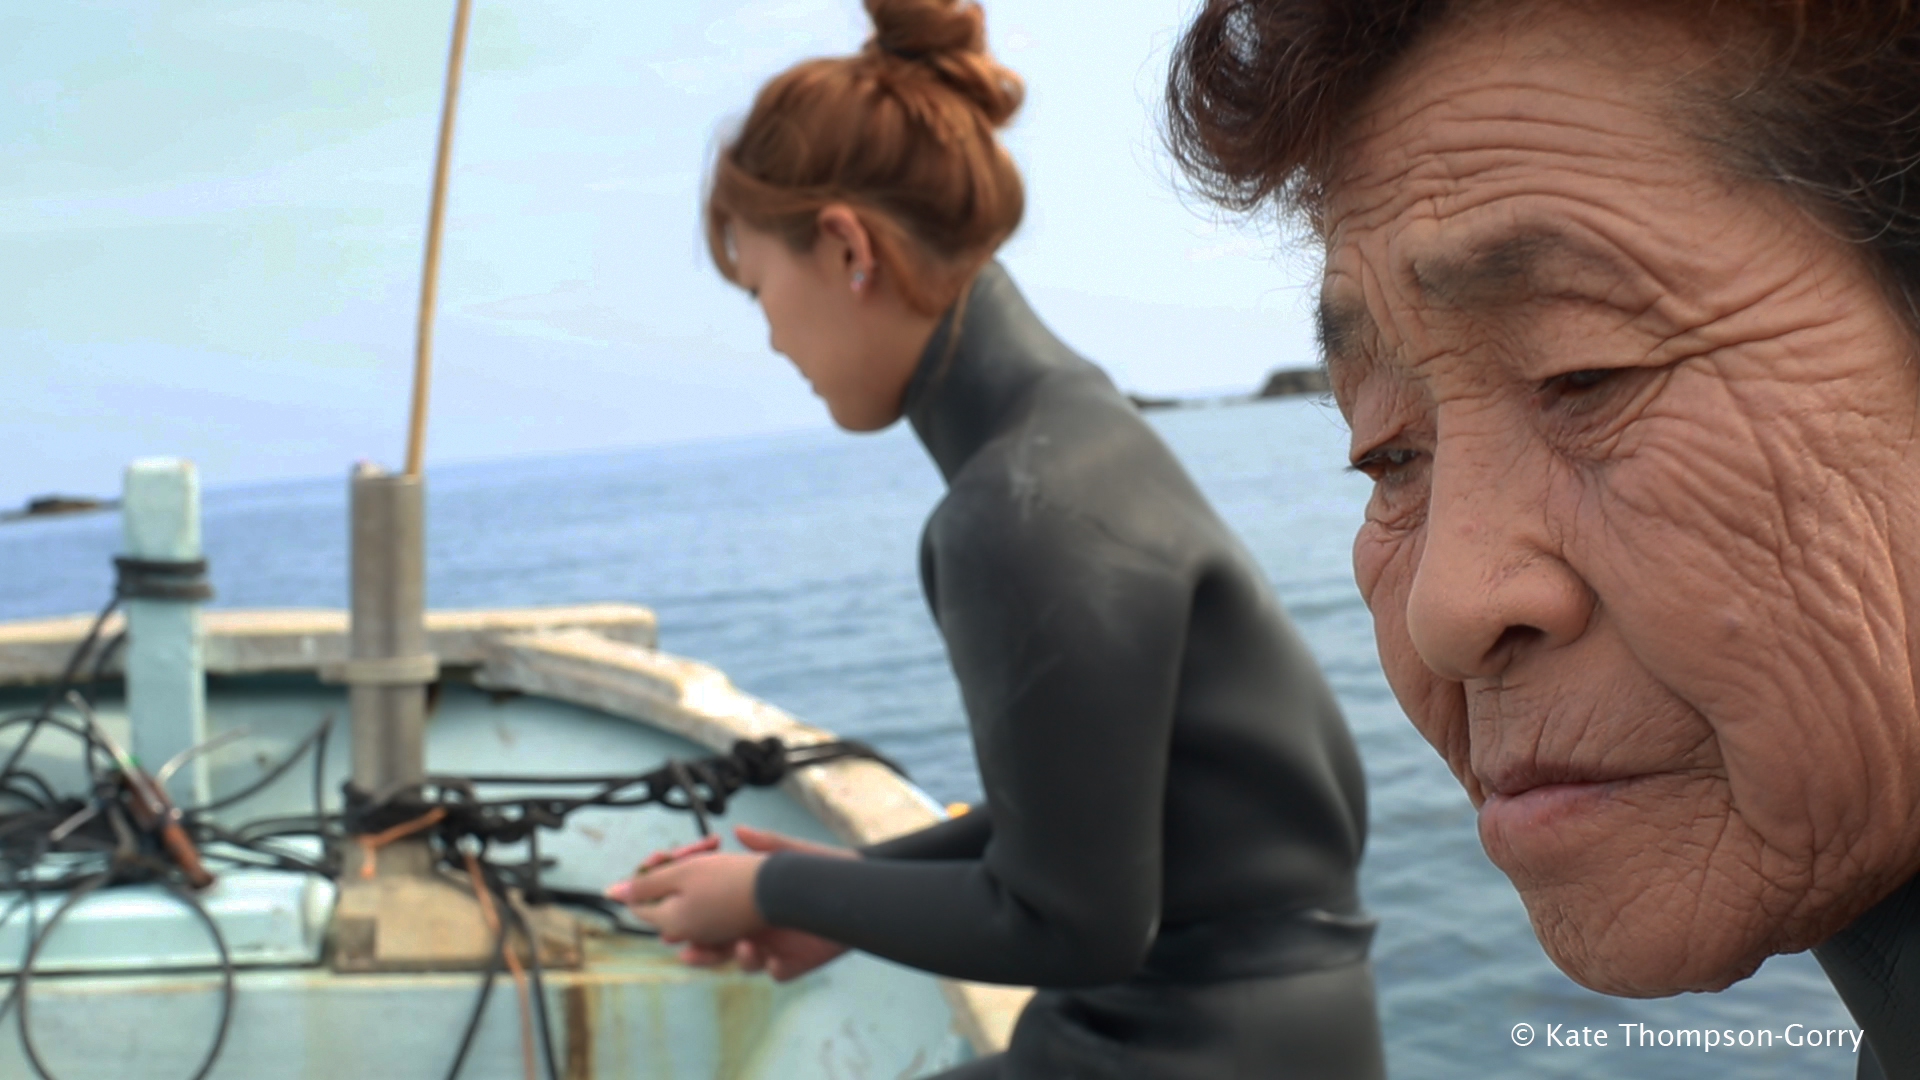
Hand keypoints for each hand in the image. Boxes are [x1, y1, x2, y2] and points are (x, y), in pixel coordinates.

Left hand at [608, 853, 767, 944]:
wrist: (783, 891)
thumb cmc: (732, 880)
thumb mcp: (682, 874)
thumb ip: (646, 885)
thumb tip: (612, 893)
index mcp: (672, 922)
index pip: (641, 903)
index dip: (647, 876)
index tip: (664, 857)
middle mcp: (690, 933)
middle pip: (666, 902)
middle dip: (674, 872)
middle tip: (697, 851)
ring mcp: (714, 933)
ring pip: (690, 903)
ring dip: (697, 876)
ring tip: (710, 856)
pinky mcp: (735, 928)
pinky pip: (713, 907)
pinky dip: (715, 884)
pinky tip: (725, 866)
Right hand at [648, 825, 855, 980]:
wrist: (859, 890)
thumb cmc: (826, 868)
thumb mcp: (794, 855)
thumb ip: (767, 845)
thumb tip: (738, 830)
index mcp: (750, 904)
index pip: (711, 916)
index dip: (690, 922)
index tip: (671, 925)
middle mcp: (757, 927)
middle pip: (718, 946)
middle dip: (702, 952)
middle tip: (688, 951)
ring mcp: (774, 947)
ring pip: (742, 961)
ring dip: (736, 958)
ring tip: (742, 947)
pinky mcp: (795, 963)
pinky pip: (776, 972)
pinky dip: (771, 967)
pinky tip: (773, 960)